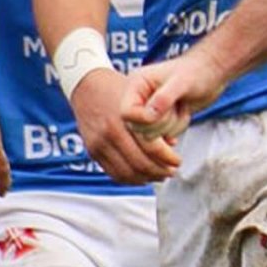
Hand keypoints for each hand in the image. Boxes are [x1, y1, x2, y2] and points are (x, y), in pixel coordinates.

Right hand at [70, 68, 179, 182]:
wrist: (88, 86)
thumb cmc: (119, 89)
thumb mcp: (143, 96)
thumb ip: (158, 119)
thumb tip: (173, 144)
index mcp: (125, 118)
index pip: (150, 147)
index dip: (168, 158)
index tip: (178, 161)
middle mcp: (110, 133)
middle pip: (139, 163)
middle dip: (160, 171)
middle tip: (172, 171)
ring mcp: (99, 144)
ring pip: (126, 173)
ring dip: (146, 178)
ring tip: (160, 175)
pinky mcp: (93, 151)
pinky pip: (113, 173)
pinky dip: (130, 179)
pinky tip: (142, 177)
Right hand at [120, 49, 227, 144]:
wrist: (211, 73)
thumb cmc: (197, 71)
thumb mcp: (182, 81)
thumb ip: (165, 97)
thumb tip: (150, 115)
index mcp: (136, 85)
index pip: (126, 113)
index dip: (145, 118)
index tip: (167, 109)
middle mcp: (138, 99)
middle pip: (137, 129)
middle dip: (163, 123)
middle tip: (177, 106)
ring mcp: (148, 110)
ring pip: (150, 136)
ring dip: (171, 126)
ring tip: (181, 107)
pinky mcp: (158, 121)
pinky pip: (160, 139)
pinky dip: (175, 131)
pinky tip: (182, 115)